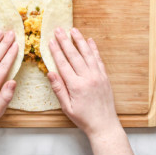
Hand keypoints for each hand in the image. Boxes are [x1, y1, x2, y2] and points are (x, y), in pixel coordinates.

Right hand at [47, 28, 132, 154]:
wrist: (104, 125)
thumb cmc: (84, 119)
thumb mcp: (67, 108)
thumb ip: (59, 89)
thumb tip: (51, 73)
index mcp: (76, 86)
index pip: (63, 64)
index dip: (56, 51)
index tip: (51, 41)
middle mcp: (88, 78)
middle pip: (74, 55)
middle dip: (65, 41)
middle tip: (58, 29)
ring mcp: (98, 76)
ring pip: (87, 54)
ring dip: (79, 41)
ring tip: (73, 30)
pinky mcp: (104, 77)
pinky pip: (98, 59)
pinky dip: (93, 49)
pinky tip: (89, 41)